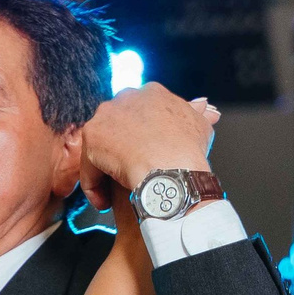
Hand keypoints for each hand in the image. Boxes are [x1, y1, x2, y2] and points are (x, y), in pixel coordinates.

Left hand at [78, 84, 219, 200]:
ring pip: (101, 146)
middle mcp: (127, 97)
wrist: (172, 170)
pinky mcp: (92, 136)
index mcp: (152, 93)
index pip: (138, 114)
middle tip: (130, 174)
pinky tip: (107, 201)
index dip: (140, 139)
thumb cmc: (188, 152)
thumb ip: (197, 113)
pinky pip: (90, 165)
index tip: (145, 157)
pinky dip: (96, 186)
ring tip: (116, 193)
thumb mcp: (199, 126)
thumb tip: (203, 106)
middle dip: (121, 151)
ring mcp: (107, 114)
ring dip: (107, 171)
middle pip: (117, 128)